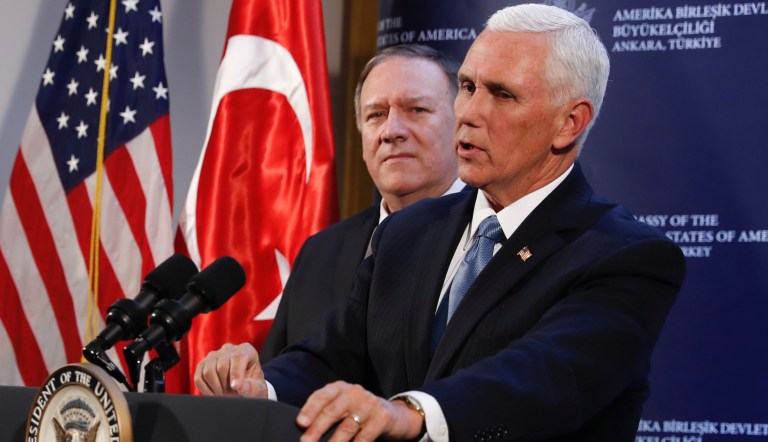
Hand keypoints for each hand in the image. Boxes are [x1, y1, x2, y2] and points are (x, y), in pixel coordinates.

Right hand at [193, 342, 266, 397]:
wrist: (243, 387)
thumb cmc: (252, 386)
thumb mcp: (258, 388)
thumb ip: (251, 388)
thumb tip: (239, 387)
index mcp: (246, 350)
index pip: (238, 357)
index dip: (236, 373)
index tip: (236, 387)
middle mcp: (229, 349)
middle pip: (222, 366)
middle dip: (226, 385)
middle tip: (232, 395)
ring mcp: (214, 355)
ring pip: (208, 371)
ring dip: (216, 388)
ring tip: (224, 394)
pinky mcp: (202, 364)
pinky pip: (198, 378)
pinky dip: (205, 389)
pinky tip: (214, 394)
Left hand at [297, 381, 423, 441]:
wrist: (396, 416)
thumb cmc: (362, 413)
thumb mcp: (345, 407)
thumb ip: (328, 412)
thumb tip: (306, 430)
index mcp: (341, 388)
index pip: (322, 396)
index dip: (309, 409)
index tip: (301, 423)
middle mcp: (354, 392)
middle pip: (332, 411)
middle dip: (317, 429)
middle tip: (306, 441)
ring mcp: (369, 403)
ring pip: (346, 427)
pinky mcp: (382, 417)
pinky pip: (364, 437)